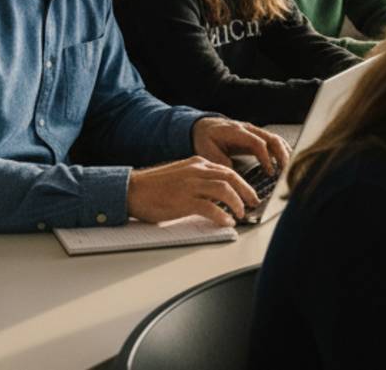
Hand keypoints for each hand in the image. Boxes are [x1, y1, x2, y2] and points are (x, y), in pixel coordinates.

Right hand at [127, 155, 256, 226]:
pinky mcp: (184, 201)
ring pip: (224, 190)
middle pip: (231, 177)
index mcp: (196, 163)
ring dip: (237, 203)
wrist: (132, 190)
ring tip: (241, 213)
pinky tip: (226, 221)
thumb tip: (216, 194)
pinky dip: (222, 215)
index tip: (248, 193)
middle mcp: (196, 171)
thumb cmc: (154, 187)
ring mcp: (190, 185)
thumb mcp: (181, 175)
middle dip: (246, 191)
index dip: (242, 183)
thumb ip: (199, 180)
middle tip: (252, 203)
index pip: (227, 170)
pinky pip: (211, 207)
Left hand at [193, 115, 290, 173]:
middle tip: (286, 172)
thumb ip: (221, 162)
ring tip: (290, 170)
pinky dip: (282, 151)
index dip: (266, 158)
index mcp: (236, 132)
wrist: (203, 126)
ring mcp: (254, 131)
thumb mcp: (207, 151)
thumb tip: (234, 174)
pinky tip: (287, 163)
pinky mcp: (257, 136)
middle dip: (282, 155)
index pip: (257, 143)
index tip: (270, 172)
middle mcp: (248, 129)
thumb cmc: (205, 139)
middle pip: (272, 139)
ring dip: (285, 153)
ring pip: (276, 139)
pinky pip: (274, 141)